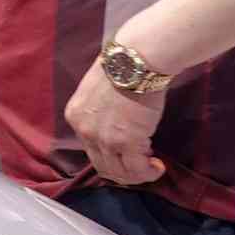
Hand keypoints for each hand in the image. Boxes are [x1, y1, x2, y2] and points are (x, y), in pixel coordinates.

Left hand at [66, 56, 168, 185]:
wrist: (135, 61)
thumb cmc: (122, 67)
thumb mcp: (97, 90)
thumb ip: (100, 110)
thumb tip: (116, 123)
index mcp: (76, 116)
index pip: (90, 148)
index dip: (111, 155)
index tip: (129, 151)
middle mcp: (85, 131)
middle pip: (101, 165)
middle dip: (123, 171)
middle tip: (142, 164)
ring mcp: (104, 139)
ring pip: (118, 172)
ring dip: (137, 174)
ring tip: (151, 166)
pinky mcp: (126, 142)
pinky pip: (137, 170)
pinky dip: (148, 173)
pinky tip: (158, 166)